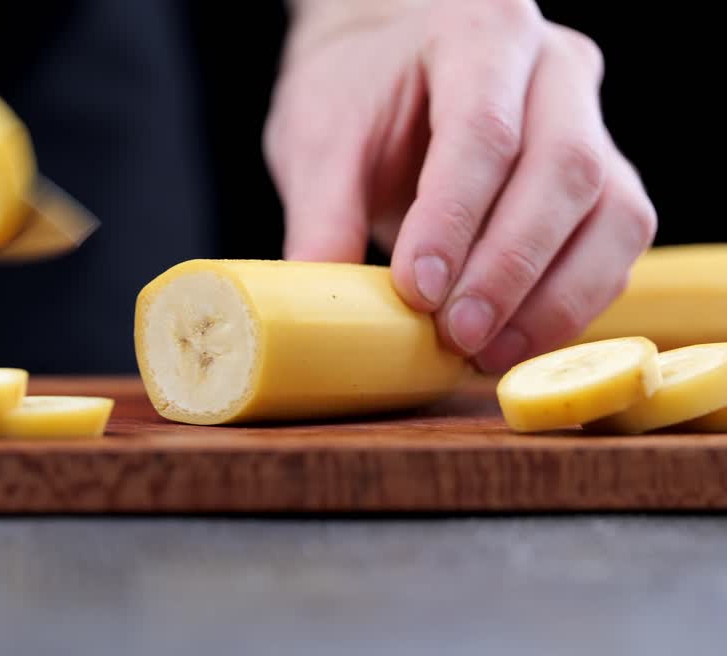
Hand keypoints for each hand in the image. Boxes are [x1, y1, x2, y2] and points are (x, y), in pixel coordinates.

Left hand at [264, 0, 657, 372]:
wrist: (393, 72)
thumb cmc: (358, 95)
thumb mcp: (320, 141)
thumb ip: (321, 217)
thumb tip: (311, 307)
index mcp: (480, 31)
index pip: (483, 128)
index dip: (454, 217)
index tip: (417, 289)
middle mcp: (555, 67)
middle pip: (564, 168)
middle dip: (509, 267)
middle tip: (454, 334)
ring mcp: (594, 122)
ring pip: (613, 214)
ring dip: (555, 299)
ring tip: (484, 352)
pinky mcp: (608, 180)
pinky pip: (616, 248)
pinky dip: (572, 305)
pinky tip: (514, 342)